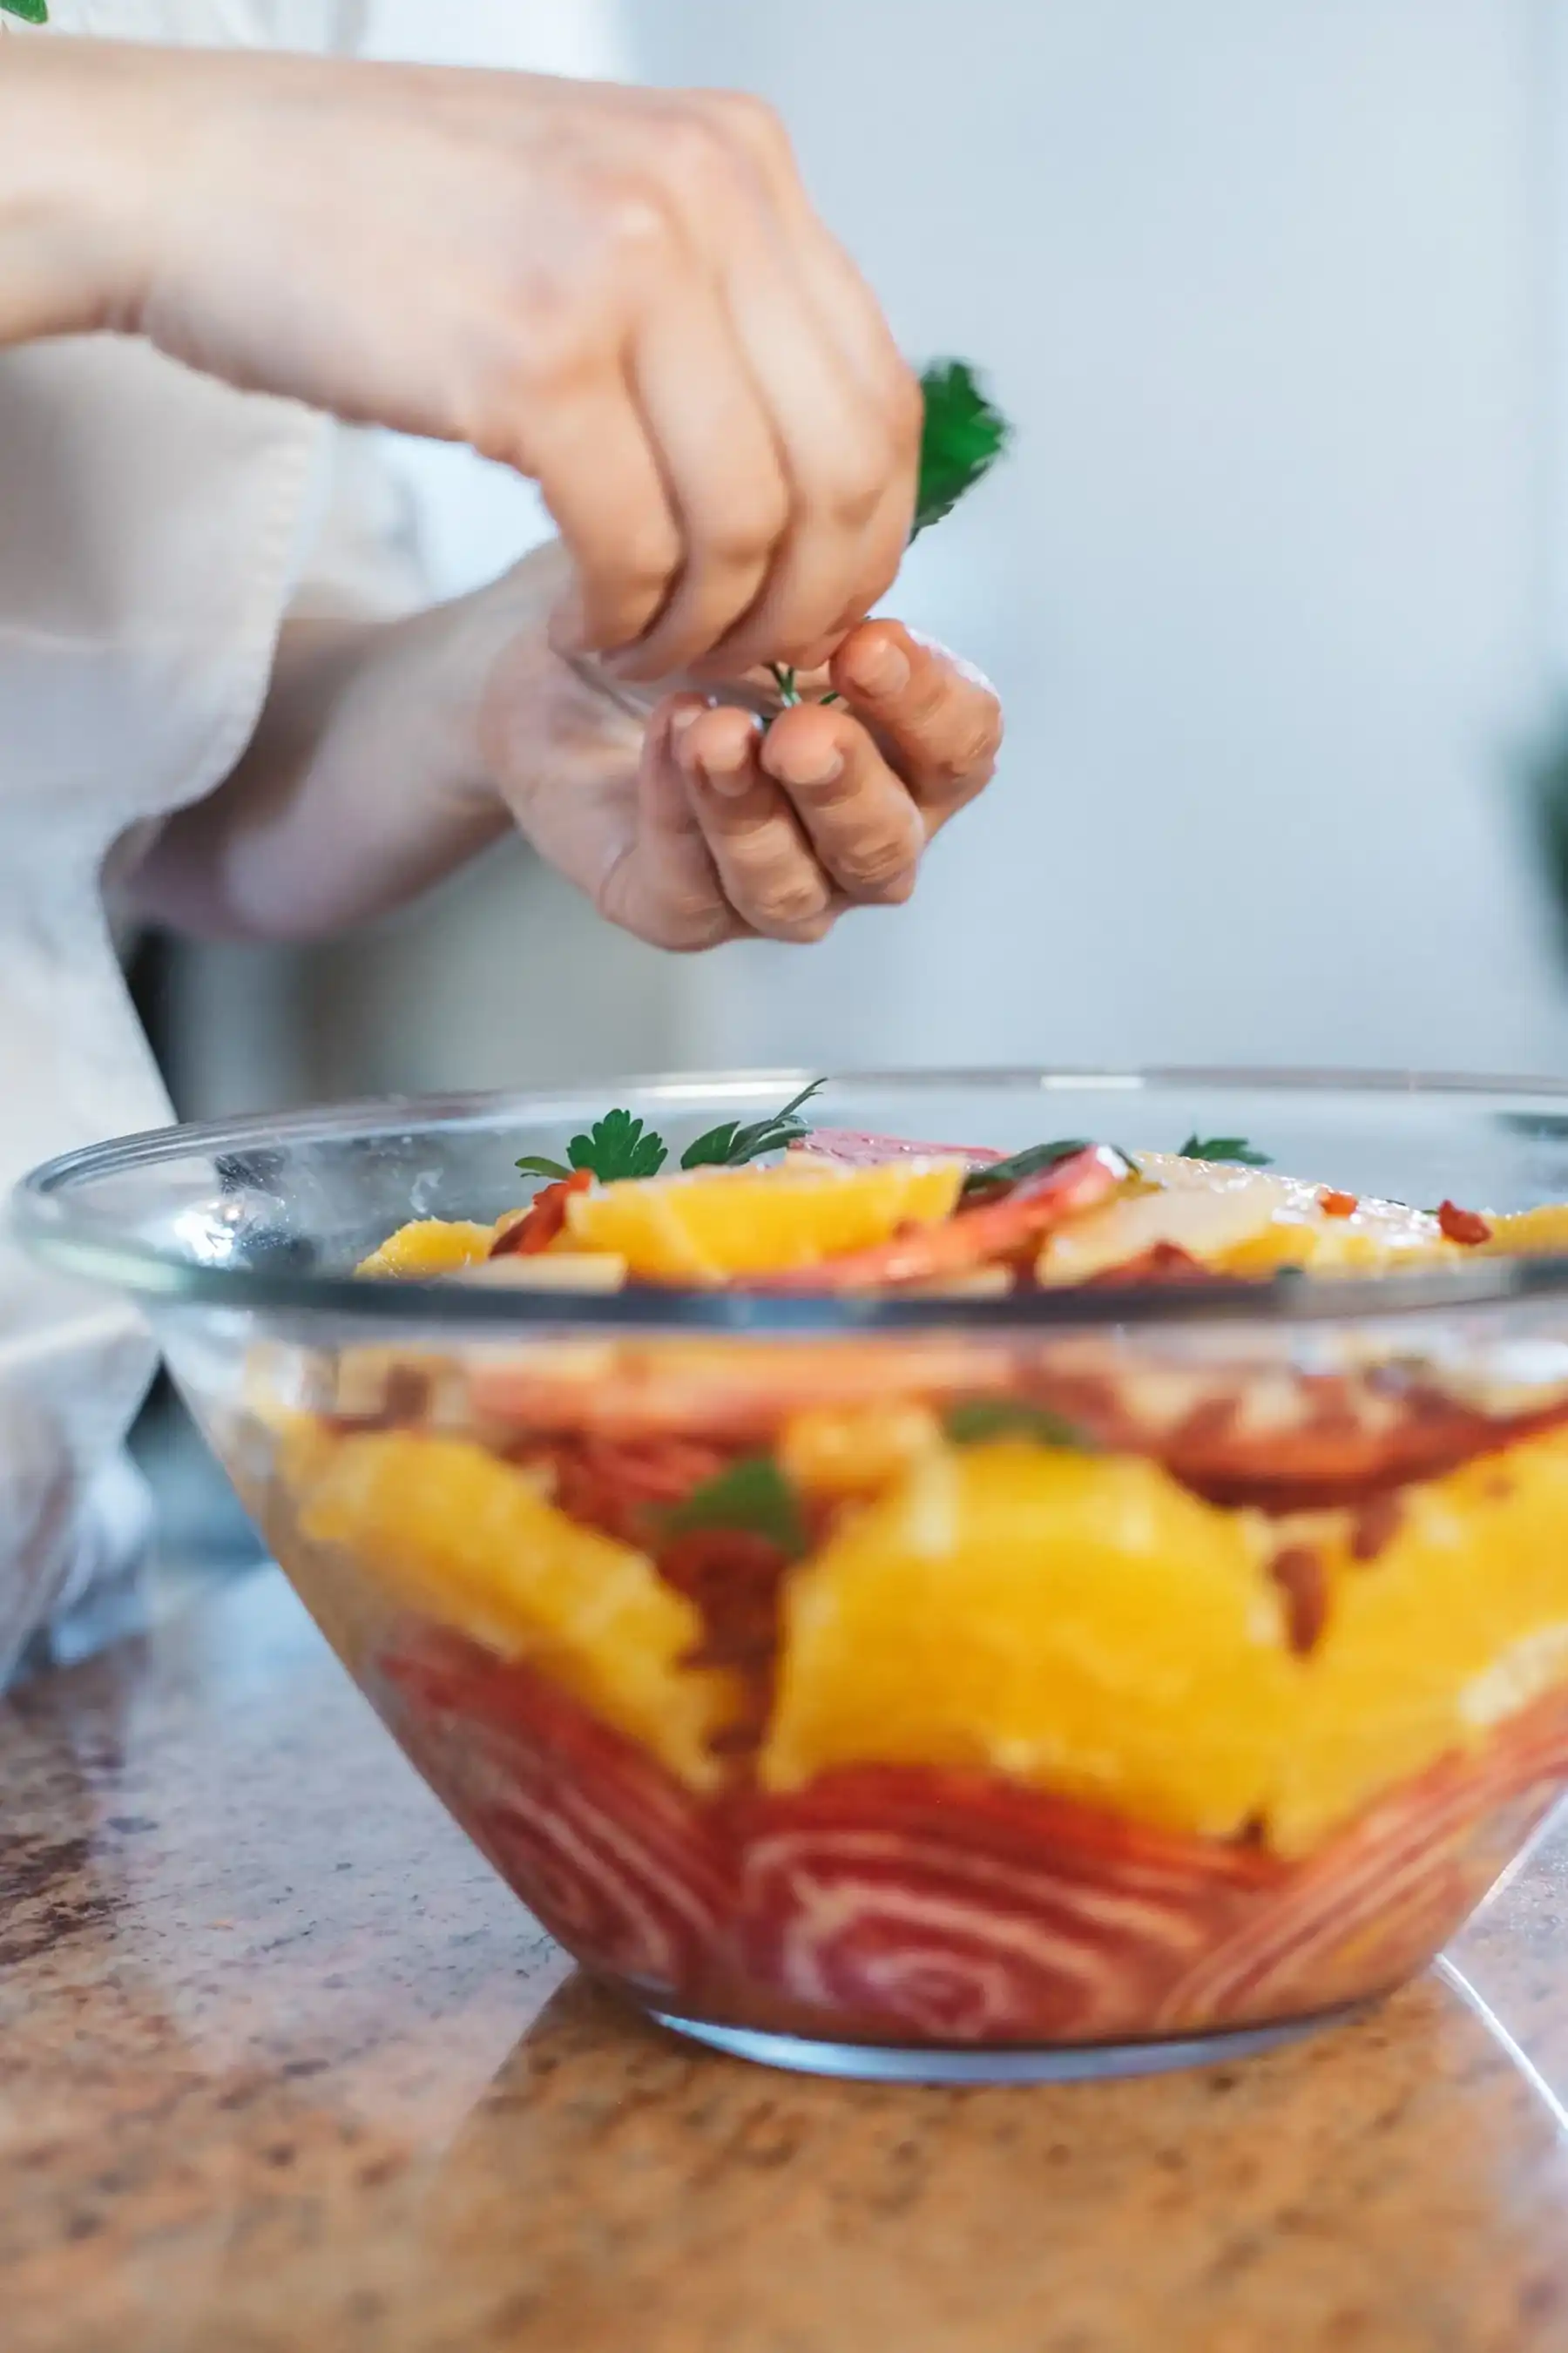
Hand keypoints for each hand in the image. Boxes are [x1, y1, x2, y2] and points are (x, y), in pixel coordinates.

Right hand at [0, 38, 917, 678]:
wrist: (200, 179)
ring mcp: (621, 274)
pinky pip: (636, 551)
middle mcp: (704, 199)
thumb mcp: (594, 204)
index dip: (861, 542)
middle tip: (734, 661)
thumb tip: (810, 455)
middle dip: (799, 608)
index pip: (883, 397)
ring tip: (641, 650)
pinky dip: (621, 622)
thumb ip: (714, 297)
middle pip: (838, 476)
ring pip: (745, 530)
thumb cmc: (383, 212)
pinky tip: (584, 628)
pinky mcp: (531, 362)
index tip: (804, 610)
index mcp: (740, 160)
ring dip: (700, 631)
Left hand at [481, 555, 1003, 949]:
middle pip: (885, 847)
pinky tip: (667, 738)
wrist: (569, 659)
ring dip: (751, 814)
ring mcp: (775, 890)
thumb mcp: (775, 601)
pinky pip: (691, 890)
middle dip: (845, 788)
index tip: (870, 643)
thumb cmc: (697, 630)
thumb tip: (849, 627)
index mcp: (909, 762)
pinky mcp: (682, 913)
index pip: (962, 750)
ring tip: (713, 736)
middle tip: (801, 730)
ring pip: (789, 891)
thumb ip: (828, 620)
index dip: (928, 706)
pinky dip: (676, 813)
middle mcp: (856, 841)